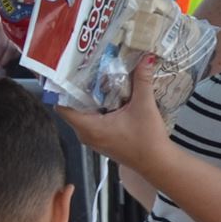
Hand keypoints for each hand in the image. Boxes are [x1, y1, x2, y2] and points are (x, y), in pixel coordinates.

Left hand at [58, 70, 172, 176]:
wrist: (157, 163)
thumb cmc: (148, 140)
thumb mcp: (144, 106)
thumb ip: (142, 80)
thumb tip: (146, 58)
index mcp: (89, 128)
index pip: (62, 107)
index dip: (63, 89)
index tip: (69, 73)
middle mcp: (86, 135)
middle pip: (72, 108)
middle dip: (78, 89)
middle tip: (85, 69)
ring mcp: (93, 139)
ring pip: (82, 114)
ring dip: (88, 98)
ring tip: (96, 78)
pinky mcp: (101, 140)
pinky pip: (91, 120)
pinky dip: (96, 108)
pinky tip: (108, 95)